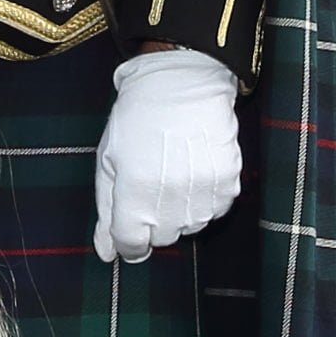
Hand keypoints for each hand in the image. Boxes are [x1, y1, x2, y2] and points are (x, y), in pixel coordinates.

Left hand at [90, 47, 243, 262]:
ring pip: (190, 228)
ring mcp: (203, 192)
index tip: (127, 228)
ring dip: (179, 213)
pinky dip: (203, 201)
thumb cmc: (136, 119)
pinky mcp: (228, 183)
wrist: (181, 83)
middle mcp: (171, 197)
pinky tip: (194, 173)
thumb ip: (106, 211)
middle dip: (152, 224)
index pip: (132, 245)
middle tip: (150, 189)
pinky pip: (215, 211)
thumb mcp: (108, 160)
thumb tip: (108, 253)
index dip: (126, 242)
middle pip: (162, 239)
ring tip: (173, 176)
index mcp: (135, 192)